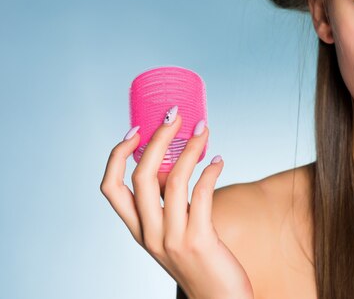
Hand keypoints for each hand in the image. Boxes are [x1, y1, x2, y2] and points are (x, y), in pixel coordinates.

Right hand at [100, 112, 253, 298]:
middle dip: (158, 138)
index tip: (135, 130)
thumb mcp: (173, 233)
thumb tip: (174, 161)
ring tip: (204, 130)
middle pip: (141, 176)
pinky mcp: (199, 241)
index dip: (117, 156)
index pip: (110, 188)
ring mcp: (172, 239)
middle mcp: (149, 234)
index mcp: (138, 230)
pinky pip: (201, 195)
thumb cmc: (200, 262)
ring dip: (191, 148)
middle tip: (175, 116)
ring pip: (173, 180)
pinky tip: (219, 160)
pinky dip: (210, 171)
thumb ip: (167, 205)